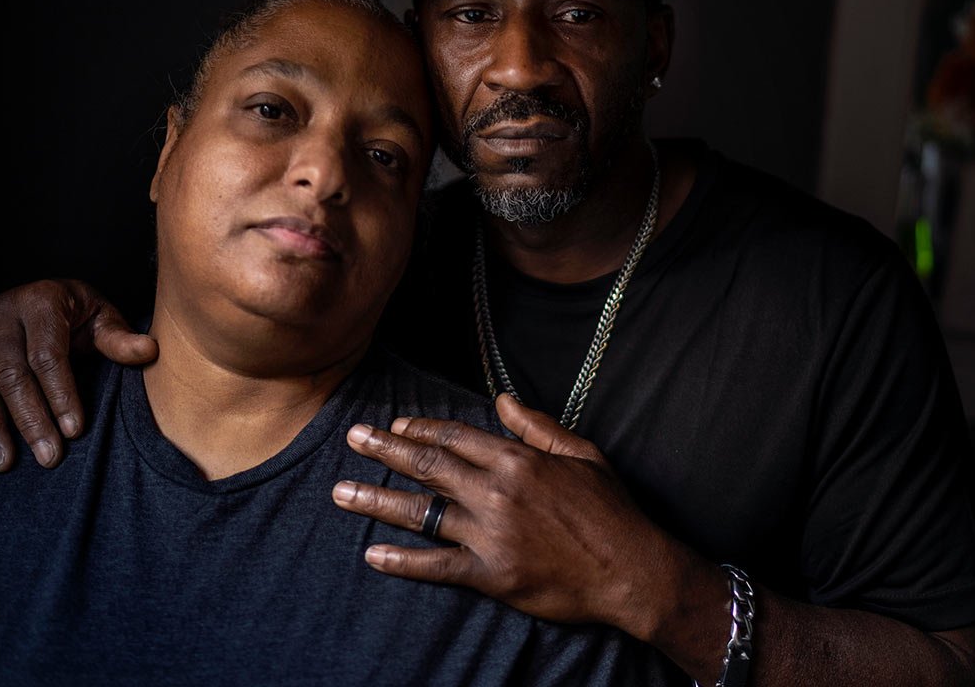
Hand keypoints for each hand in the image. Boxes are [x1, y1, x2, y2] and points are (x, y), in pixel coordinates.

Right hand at [0, 278, 156, 471]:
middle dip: (31, 420)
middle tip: (48, 457)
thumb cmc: (75, 314)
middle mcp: (2, 313)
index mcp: (41, 301)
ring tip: (5, 462)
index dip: (61, 394)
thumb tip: (150, 351)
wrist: (37, 296)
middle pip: (12, 374)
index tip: (74, 431)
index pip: (49, 355)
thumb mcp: (100, 318)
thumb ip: (119, 339)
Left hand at [332, 393, 684, 632]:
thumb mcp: (581, 453)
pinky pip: (436, 565)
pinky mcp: (491, 574)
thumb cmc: (610, 510)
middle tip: (353, 438)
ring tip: (342, 493)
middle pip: (427, 465)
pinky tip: (373, 554)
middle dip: (384, 450)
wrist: (632, 569)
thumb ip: (536, 425)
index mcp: (517, 459)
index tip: (394, 425)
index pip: (454, 436)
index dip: (419, 428)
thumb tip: (501, 399)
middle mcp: (497, 491)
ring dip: (377, 500)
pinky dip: (402, 561)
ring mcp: (491, 534)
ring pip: (422, 512)